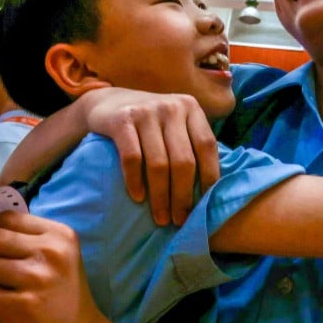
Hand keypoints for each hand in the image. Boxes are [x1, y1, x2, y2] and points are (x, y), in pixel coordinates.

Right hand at [79, 87, 220, 224]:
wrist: (108, 103)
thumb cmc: (150, 123)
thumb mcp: (176, 124)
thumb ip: (192, 144)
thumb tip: (214, 190)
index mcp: (191, 108)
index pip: (207, 146)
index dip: (209, 177)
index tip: (204, 205)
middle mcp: (172, 107)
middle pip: (184, 160)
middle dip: (183, 196)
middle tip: (179, 219)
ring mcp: (146, 111)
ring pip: (159, 163)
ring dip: (160, 196)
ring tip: (161, 218)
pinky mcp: (122, 120)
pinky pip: (132, 158)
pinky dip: (135, 181)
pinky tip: (138, 198)